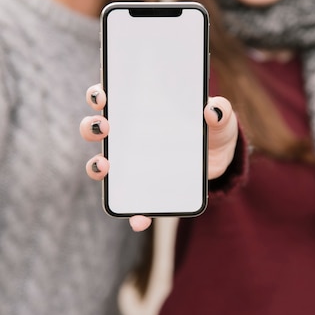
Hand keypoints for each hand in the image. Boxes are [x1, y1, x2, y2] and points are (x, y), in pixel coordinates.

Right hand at [79, 84, 237, 230]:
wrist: (222, 162)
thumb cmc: (214, 130)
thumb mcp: (222, 119)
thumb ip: (221, 111)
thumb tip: (212, 110)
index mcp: (141, 109)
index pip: (110, 97)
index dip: (98, 95)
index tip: (102, 96)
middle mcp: (128, 135)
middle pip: (96, 128)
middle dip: (92, 127)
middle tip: (104, 126)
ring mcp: (131, 164)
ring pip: (102, 164)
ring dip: (96, 166)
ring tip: (105, 165)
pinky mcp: (144, 191)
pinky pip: (132, 205)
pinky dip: (133, 214)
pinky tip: (139, 220)